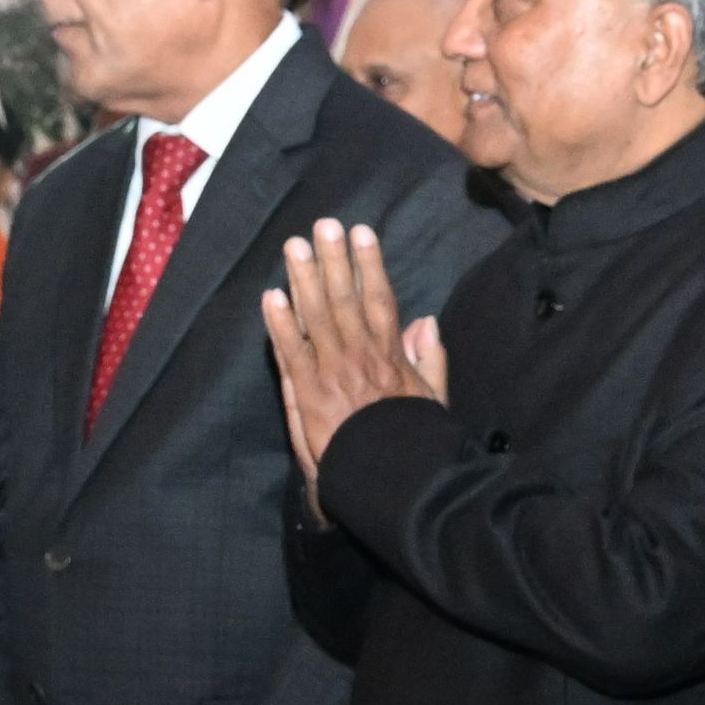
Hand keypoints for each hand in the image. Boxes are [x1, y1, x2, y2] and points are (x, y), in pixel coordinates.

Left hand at [259, 222, 445, 498]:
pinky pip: (291, 350)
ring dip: (304, 278)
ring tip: (294, 246)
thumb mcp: (433, 400)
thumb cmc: (411, 441)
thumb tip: (426, 321)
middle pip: (344, 298)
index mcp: (391, 355)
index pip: (380, 299)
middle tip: (324, 226)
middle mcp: (360, 355)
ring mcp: (332, 371)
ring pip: (316, 315)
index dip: (370, 264)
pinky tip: (270, 296)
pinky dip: (279, 323)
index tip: (362, 233)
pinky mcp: (308, 391)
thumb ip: (430, 359)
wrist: (386, 478)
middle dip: (334, 259)